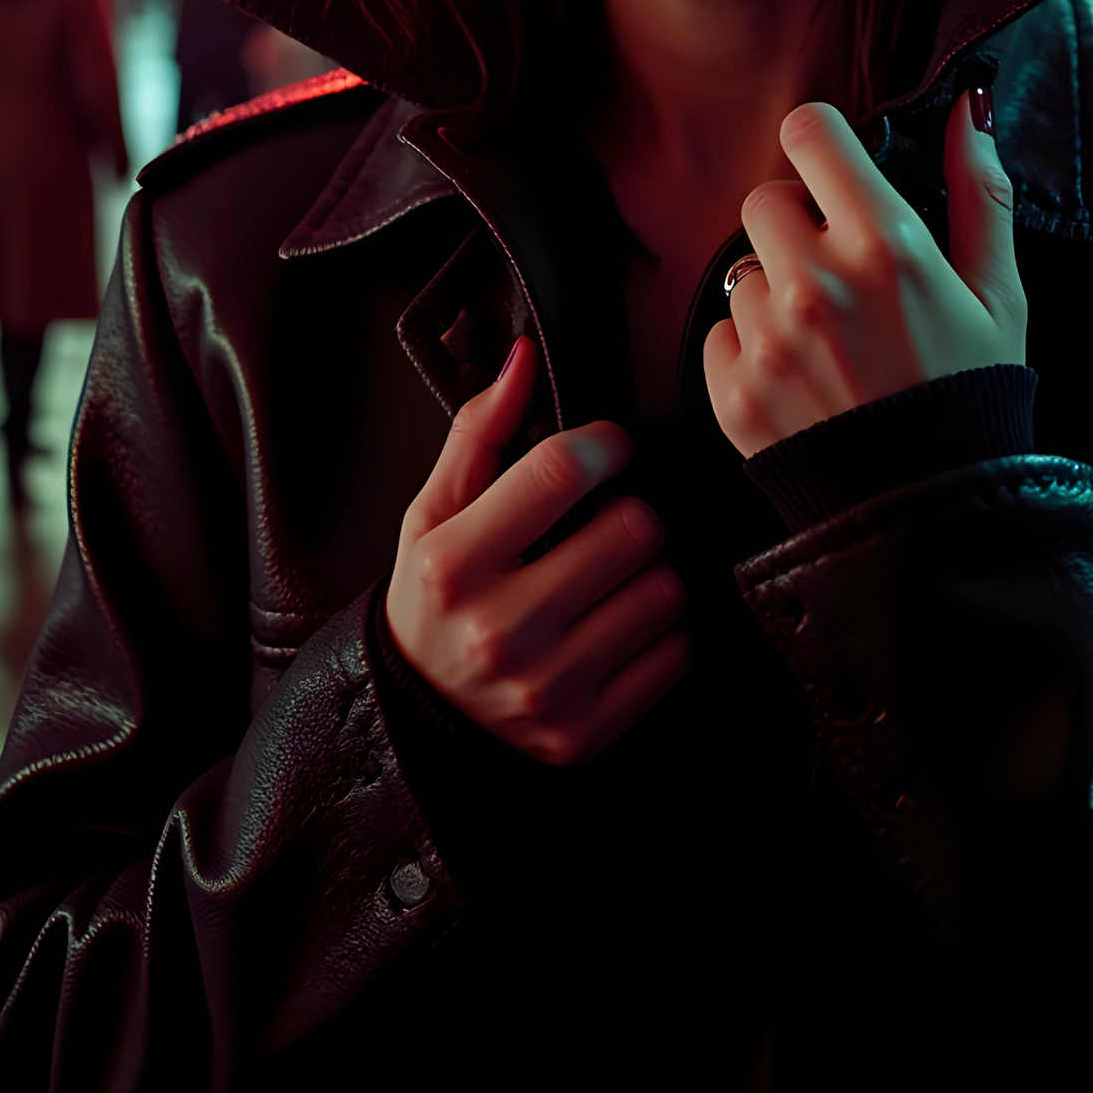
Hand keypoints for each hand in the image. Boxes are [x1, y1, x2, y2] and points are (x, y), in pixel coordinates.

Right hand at [385, 338, 689, 764]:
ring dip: (650, 575)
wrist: (418, 718)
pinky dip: (661, 636)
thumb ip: (479, 432)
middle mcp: (499, 631)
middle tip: (607, 524)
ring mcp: (546, 688)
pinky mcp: (584, 733)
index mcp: (455, 565)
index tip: (608, 449)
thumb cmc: (433, 601)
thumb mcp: (432, 514)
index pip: (562, 470)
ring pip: (663, 591)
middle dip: (630, 514)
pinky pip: (673, 656)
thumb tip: (524, 359)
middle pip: (631, 529)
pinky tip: (621, 627)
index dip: (605, 444)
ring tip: (613, 579)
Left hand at [703, 89, 1024, 456]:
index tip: (837, 177)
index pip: (809, 131)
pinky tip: (803, 379)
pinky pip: (721, 332)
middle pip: (766, 197)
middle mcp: (818, 282)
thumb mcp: (999, 293)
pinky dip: (752, 350)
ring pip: (743, 269)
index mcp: (887, 243)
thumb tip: (966, 108)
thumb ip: (981, 191)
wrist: (932, 517)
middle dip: (799, 224)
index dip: (823, 148)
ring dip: (776, 292)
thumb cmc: (972, 398)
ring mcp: (769, 339)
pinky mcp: (733, 391)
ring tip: (829, 340)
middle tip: (841, 273)